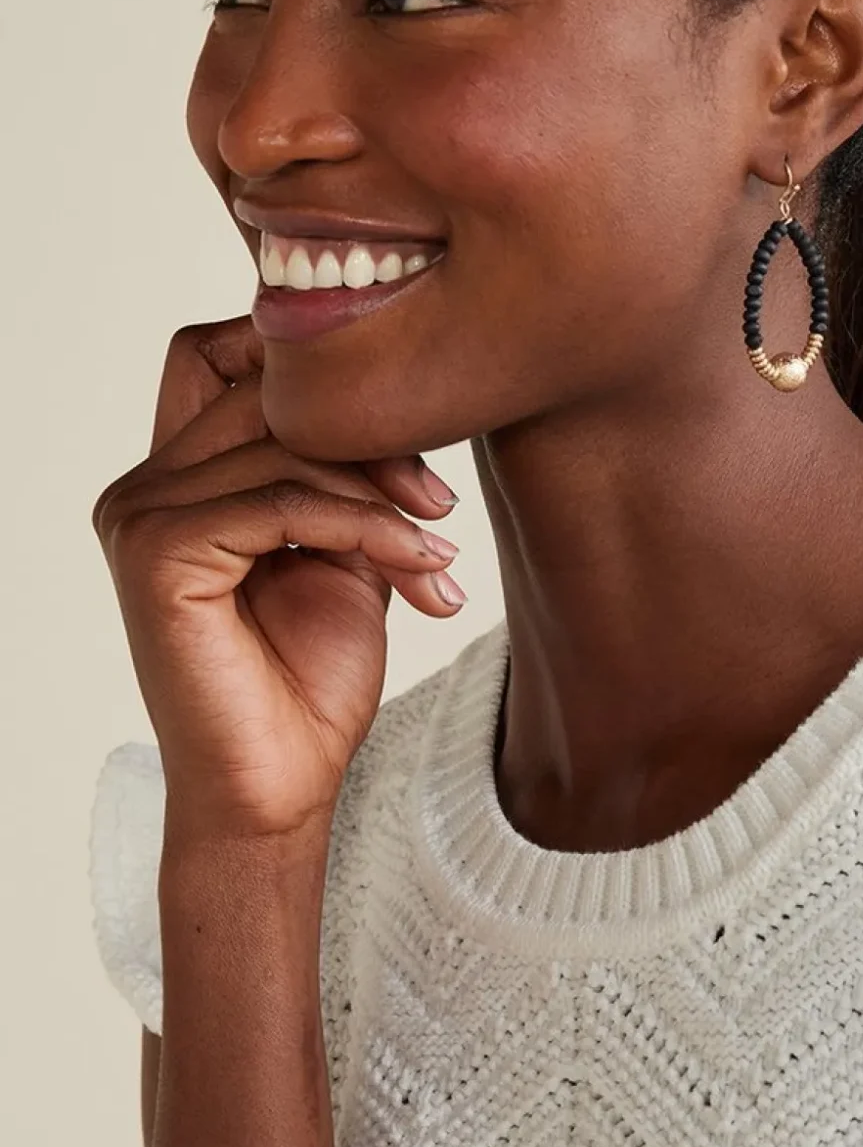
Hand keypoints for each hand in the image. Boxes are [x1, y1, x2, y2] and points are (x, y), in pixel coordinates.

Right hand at [94, 316, 466, 841]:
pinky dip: (361, 527)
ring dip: (380, 495)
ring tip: (437, 553)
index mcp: (176, 481)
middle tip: (438, 504)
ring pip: (280, 446)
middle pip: (263, 392)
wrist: (279, 790)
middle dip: (370, 436)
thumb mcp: (346, 554)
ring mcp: (139, 517)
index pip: (223, 355)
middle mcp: (143, 489)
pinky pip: (277, 502)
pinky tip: (417, 569)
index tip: (410, 431)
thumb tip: (399, 397)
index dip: (311, 367)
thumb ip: (349, 476)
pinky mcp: (156, 555)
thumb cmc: (308, 687)